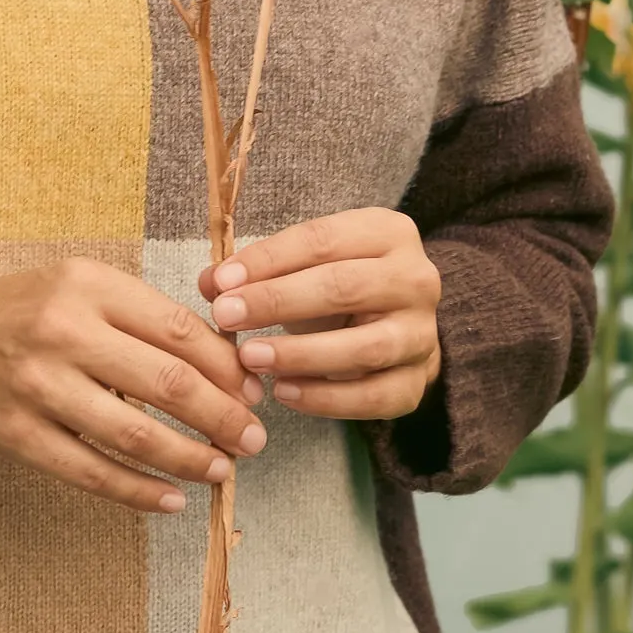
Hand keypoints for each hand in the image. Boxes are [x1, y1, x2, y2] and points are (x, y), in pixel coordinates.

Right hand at [0, 261, 263, 515]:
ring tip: (222, 469)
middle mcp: (63, 331)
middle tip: (254, 440)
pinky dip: (139, 491)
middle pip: (167, 383)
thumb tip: (226, 369)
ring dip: (190, 459)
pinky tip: (171, 499)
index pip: (179, 330)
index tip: (253, 392)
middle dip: (223, 418)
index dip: (227, 368)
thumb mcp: (79, 287)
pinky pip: (91, 472)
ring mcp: (38, 386)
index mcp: (87, 285)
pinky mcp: (18, 434)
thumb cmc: (20, 311)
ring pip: (134, 435)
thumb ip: (144, 319)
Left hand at [199, 209, 444, 421]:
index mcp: (388, 233)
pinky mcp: (418, 382)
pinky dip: (326, 399)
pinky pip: (373, 397)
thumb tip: (211, 283)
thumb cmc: (340, 289)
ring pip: (364, 347)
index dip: (267, 260)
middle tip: (225, 317)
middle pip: (344, 288)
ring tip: (251, 358)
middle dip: (277, 302)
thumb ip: (257, 272)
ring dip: (300, 354)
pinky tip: (284, 392)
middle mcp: (416, 279)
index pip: (322, 240)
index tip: (221, 283)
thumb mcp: (303, 267)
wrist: (398, 330)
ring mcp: (422, 334)